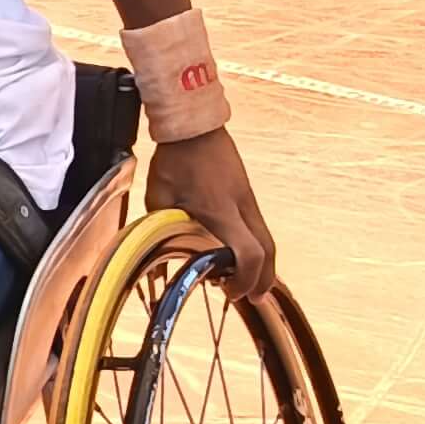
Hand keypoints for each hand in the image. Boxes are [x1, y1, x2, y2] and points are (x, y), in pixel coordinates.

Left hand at [149, 127, 277, 302]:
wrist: (194, 126)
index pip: (249, 253)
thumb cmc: (174, 161)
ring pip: (267, 239)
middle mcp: (242, 207)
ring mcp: (248, 200)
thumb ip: (160, 234)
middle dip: (263, 279)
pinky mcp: (247, 195)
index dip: (244, 278)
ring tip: (248, 283)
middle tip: (250, 297)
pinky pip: (259, 228)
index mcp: (221, 211)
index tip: (229, 291)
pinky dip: (257, 248)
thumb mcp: (159, 201)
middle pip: (268, 251)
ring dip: (262, 265)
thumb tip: (156, 267)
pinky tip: (241, 256)